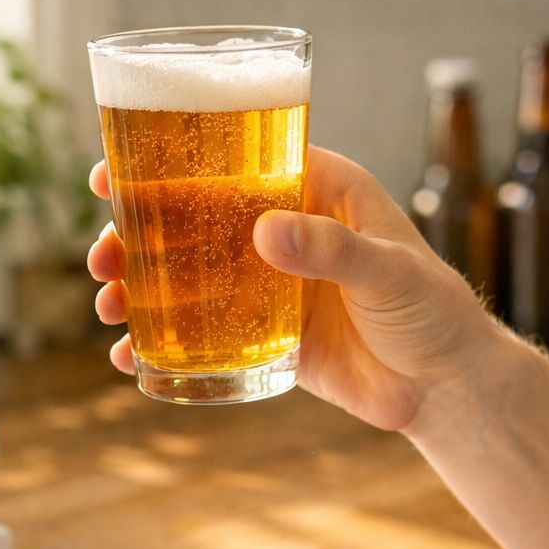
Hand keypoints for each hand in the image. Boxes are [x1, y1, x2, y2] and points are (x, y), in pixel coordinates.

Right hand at [86, 147, 500, 432]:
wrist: (447, 389)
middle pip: (194, 217)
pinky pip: (206, 332)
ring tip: (107, 305)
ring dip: (142, 287)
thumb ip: (332, 249)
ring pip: (191, 274)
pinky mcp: (269, 334)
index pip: (234, 159)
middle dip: (138, 233)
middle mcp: (288, 229)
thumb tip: (265, 231)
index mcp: (318, 189)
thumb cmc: (434, 311)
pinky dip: (165, 342)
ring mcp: (273, 283)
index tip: (114, 172)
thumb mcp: (388, 271)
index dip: (170, 161)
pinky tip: (130, 355)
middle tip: (100, 256)